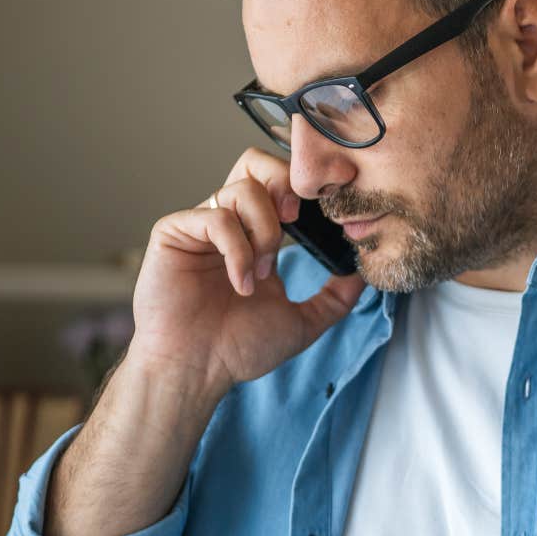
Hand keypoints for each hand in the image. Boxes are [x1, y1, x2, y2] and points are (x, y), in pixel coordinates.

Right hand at [127, 147, 367, 394]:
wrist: (196, 372)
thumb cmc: (237, 349)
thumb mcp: (301, 322)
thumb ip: (334, 298)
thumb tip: (363, 274)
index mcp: (254, 235)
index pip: (279, 184)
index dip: (306, 187)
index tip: (330, 210)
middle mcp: (227, 223)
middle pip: (255, 163)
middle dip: (284, 184)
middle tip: (297, 219)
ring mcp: (198, 225)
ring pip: (242, 189)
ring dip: (264, 231)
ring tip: (262, 274)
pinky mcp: (173, 233)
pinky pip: (215, 217)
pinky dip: (238, 249)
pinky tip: (241, 283)